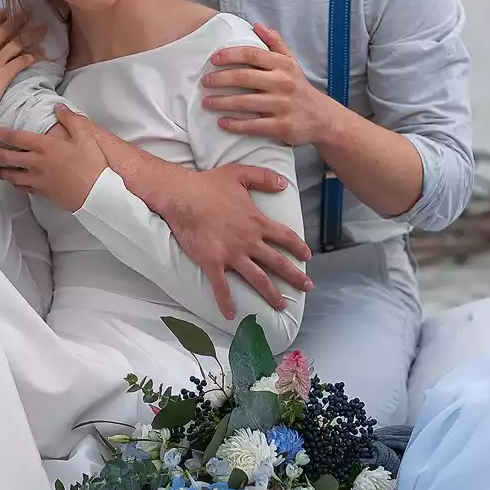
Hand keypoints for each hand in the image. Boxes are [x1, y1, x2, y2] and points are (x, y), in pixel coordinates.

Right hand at [0, 11, 40, 116]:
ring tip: (42, 28)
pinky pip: (22, 61)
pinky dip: (33, 56)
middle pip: (4, 31)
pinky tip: (41, 54)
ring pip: (16, 42)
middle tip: (29, 13)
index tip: (6, 11)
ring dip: (31, 34)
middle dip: (18, 20)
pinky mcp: (4, 74)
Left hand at [0, 106, 109, 211]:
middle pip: (8, 158)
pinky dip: (16, 184)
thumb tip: (59, 108)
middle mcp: (37, 163)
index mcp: (45, 147)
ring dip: (1, 171)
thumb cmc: (93, 165)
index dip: (1, 133)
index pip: (16, 138)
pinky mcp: (43, 193)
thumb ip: (70, 119)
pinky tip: (15, 183)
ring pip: (12, 176)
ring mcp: (38, 180)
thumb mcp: (85, 136)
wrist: (97, 194)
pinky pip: (23, 188)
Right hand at [160, 165, 312, 318]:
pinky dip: (226, 302)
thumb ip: (264, 178)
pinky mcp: (212, 262)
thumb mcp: (240, 174)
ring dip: (271, 294)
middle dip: (295, 276)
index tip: (307, 257)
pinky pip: (221, 287)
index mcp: (257, 221)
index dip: (298, 247)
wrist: (182, 196)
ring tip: (281, 305)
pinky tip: (231, 315)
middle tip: (307, 287)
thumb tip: (283, 184)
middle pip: (278, 262)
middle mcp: (249, 241)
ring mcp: (232, 254)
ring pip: (258, 279)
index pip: (285, 237)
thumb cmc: (208, 184)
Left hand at [200, 22, 338, 145]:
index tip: (213, 59)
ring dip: (222, 102)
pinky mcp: (281, 127)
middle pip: (244, 77)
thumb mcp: (292, 63)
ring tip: (206, 102)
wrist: (322, 118)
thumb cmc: (299, 88)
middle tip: (205, 82)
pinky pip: (253, 126)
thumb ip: (275, 44)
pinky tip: (221, 123)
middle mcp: (282, 83)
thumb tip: (257, 25)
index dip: (230, 55)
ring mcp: (281, 106)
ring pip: (245, 102)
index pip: (252, 54)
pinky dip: (235, 125)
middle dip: (220, 79)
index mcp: (283, 65)